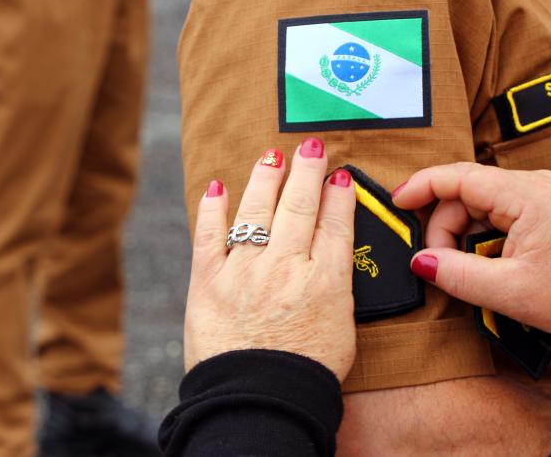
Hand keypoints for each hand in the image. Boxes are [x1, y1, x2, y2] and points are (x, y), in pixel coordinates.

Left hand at [183, 139, 357, 379]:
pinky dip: (212, 209)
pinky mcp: (208, 282)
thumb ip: (336, 287)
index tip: (339, 175)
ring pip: (257, 211)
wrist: (259, 402)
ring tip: (271, 157)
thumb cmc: (305, 372)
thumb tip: (331, 256)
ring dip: (265, 179)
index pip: (335, 224)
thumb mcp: (342, 328)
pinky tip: (218, 187)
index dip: (339, 194)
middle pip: (300, 206)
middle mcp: (287, 267)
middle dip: (307, 171)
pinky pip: (209, 235)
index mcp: (326, 281)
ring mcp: (245, 272)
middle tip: (310, 147)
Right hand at [392, 162, 550, 335]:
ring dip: (460, 237)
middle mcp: (529, 184)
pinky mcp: (534, 207)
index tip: (397, 202)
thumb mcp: (509, 291)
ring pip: (473, 205)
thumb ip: (458, 274)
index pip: (460, 176)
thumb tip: (420, 262)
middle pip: (462, 194)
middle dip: (443, 229)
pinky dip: (477, 237)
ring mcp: (533, 194)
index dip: (423, 186)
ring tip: (469, 272)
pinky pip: (490, 214)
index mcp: (526, 195)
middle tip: (442, 267)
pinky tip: (483, 263)